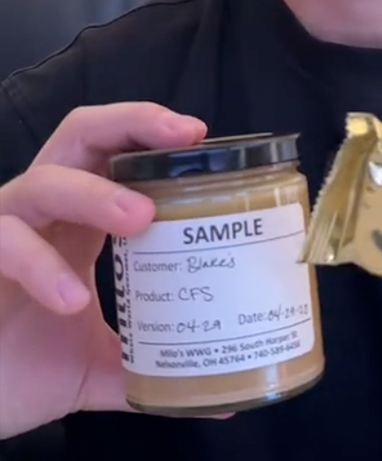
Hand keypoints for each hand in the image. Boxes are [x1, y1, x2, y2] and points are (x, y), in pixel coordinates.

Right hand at [0, 103, 207, 437]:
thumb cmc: (22, 369)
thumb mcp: (103, 368)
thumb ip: (157, 368)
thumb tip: (226, 393)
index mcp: (80, 226)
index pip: (114, 154)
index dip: (152, 133)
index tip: (203, 137)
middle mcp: (42, 216)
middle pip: (79, 136)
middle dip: (131, 122)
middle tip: (183, 137)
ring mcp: (2, 234)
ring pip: (41, 182)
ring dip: (93, 192)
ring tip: (141, 218)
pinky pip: (2, 244)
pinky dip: (39, 265)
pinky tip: (70, 300)